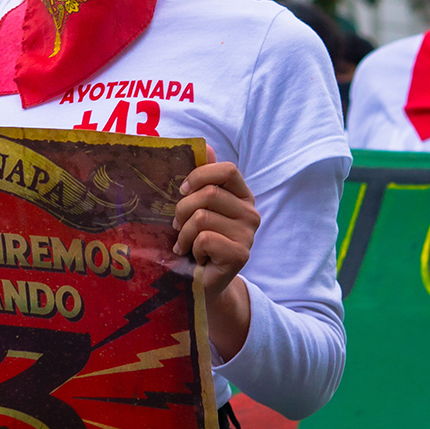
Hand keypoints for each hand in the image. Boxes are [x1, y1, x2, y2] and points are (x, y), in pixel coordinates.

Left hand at [173, 146, 258, 360]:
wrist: (202, 282)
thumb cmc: (195, 241)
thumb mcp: (195, 207)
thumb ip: (201, 178)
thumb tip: (204, 145)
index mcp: (242, 196)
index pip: (227, 169)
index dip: (200, 175)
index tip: (182, 191)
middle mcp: (251, 213)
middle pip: (208, 194)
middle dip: (182, 210)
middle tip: (178, 227)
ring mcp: (249, 235)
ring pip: (202, 217)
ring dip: (185, 233)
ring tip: (186, 244)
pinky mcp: (241, 255)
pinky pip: (205, 238)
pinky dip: (192, 248)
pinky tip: (196, 257)